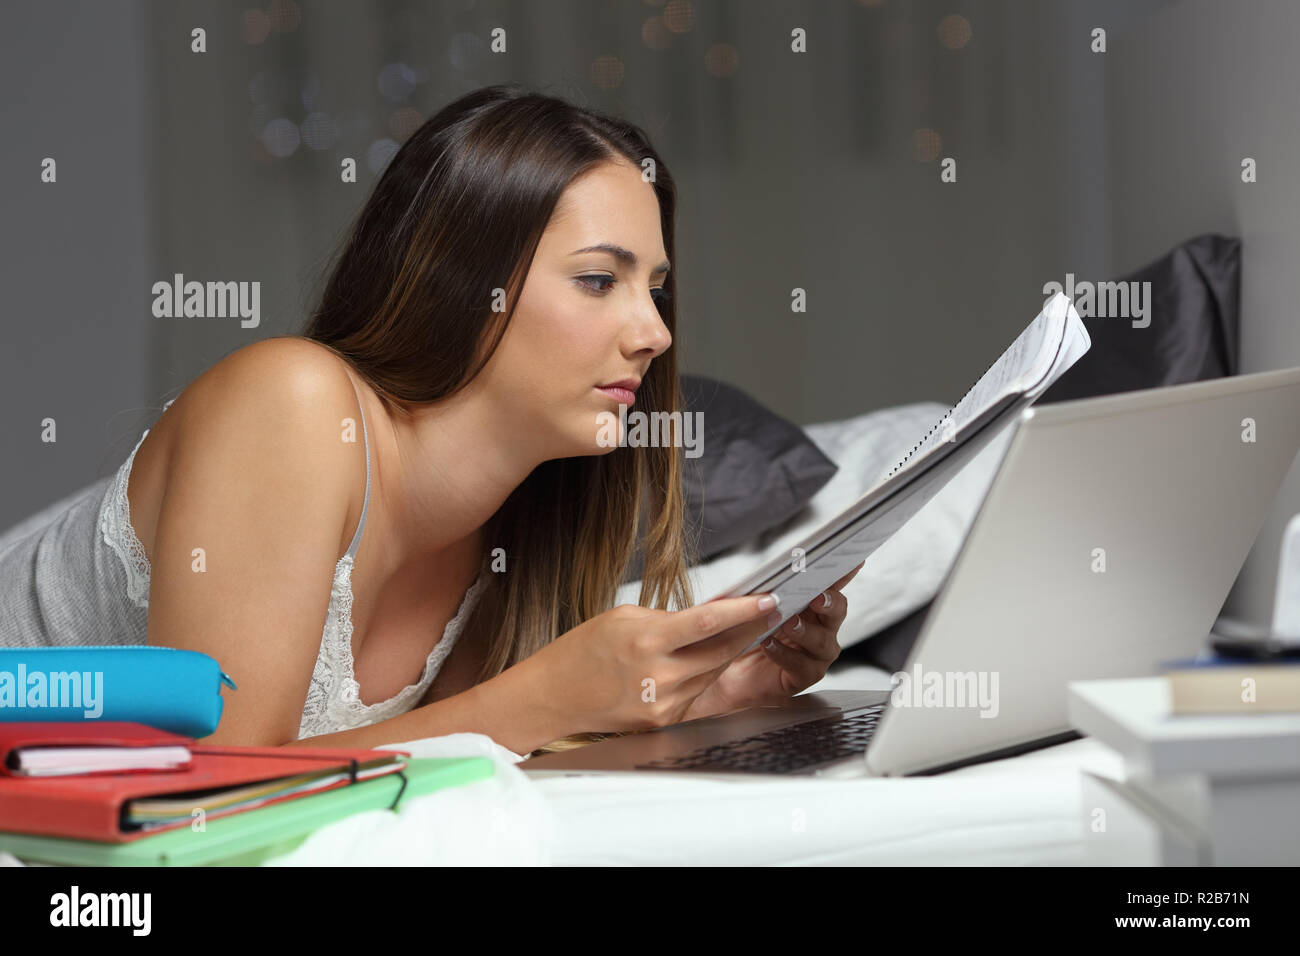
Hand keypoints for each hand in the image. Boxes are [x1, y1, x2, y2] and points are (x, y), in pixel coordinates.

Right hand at [526, 592, 782, 735]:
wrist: (554, 696)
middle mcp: (659, 676)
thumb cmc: (583, 651)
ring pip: (711, 671)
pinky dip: (702, 673)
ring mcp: (663, 703)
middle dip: (748, 630)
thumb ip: (667, 619)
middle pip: (720, 650)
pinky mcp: (663, 721)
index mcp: (646, 641)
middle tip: (768, 611)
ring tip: (741, 630)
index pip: (708, 622)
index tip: (769, 599)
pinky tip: (699, 660)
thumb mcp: (624, 618)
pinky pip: (695, 691)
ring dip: (726, 651)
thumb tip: (708, 617)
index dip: (744, 610)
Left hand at [682, 562, 865, 721]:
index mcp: (812, 606)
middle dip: (829, 603)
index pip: (832, 585)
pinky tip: (768, 645)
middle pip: (837, 611)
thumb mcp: (755, 606)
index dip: (845, 573)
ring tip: (787, 622)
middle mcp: (821, 628)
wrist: (731, 672)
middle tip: (817, 597)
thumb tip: (775, 572)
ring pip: (822, 641)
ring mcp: (816, 654)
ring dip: (804, 630)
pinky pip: (801, 665)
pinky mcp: (805, 676)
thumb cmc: (745, 634)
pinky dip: (783, 653)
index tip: (851, 561)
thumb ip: (769, 590)